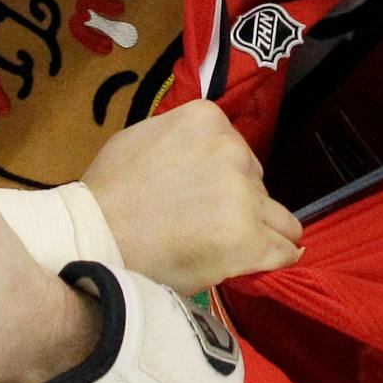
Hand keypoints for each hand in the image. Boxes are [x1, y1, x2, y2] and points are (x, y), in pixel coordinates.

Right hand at [81, 100, 300, 294]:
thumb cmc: (110, 190)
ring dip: (262, 232)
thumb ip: (183, 139)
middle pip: (258, 184)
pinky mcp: (250, 239)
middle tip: (207, 225)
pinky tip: (262, 262)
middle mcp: (234, 153)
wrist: (97, 234)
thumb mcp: (143, 136)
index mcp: (208, 120)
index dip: (224, 178)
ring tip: (233, 248)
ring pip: (281, 219)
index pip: (239, 152)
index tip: (204, 197)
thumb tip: (203, 153)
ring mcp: (244, 197)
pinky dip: (277, 258)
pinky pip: (284, 250)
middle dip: (241, 203)